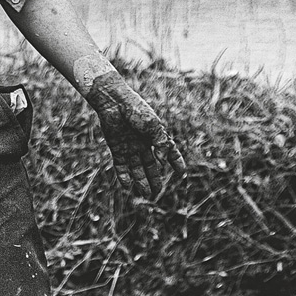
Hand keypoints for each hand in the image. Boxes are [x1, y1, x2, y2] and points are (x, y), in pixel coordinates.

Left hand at [82, 71, 188, 196]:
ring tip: (145, 194)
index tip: (181, 173)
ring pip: (136, 168)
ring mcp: (129, 146)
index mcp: (155, 136)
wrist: (114, 102)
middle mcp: (143, 143)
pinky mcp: (117, 148)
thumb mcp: (153, 127)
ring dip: (140, 181)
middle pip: (151, 165)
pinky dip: (124, 176)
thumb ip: (160, 144)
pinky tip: (128, 186)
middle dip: (154, 178)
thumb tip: (161, 162)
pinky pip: (121, 165)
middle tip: (157, 192)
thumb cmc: (136, 110)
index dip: (175, 161)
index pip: (168, 151)